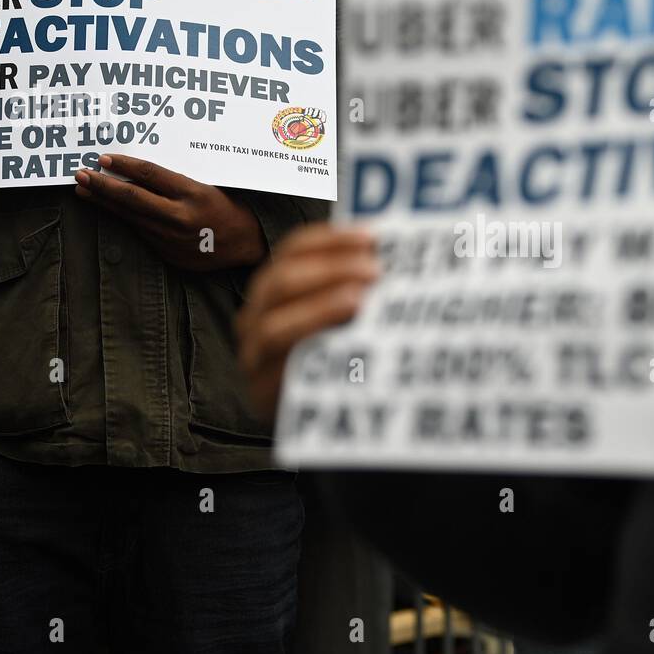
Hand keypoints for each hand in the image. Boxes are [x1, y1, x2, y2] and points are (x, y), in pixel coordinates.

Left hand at [74, 154, 265, 270]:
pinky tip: (111, 211)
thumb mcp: (208, 185)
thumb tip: (138, 170)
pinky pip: (142, 233)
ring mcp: (173, 238)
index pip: (149, 174)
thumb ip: (175, 181)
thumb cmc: (230, 206)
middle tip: (81, 174)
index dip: (123, 165)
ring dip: (105, 203)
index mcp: (193, 193)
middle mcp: (180, 217)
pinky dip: (124, 220)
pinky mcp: (169, 254)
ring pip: (131, 217)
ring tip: (84, 191)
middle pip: (132, 197)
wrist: (247, 243)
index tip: (103, 158)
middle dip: (102, 185)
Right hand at [235, 224, 380, 419]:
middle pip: (281, 282)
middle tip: (374, 270)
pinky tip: (346, 345)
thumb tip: (399, 249)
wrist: (320, 418)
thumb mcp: (342, 313)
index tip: (372, 236)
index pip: (293, 250)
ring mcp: (254, 356)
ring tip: (361, 300)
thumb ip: (357, 284)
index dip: (331, 239)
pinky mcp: (262, 394)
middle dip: (330, 270)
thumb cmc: (336, 356)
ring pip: (276, 327)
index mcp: (274, 288)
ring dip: (320, 308)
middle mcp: (255, 317)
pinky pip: (282, 371)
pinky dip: (312, 354)